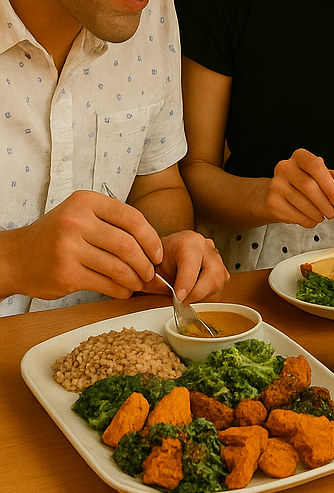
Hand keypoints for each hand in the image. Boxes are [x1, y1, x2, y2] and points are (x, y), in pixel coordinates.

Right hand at [0, 190, 164, 301]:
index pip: (132, 218)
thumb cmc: (57, 235)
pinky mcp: (66, 274)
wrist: (16, 258)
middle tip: (151, 272)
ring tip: (139, 283)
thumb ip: (112, 221)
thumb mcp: (81, 214)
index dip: (151, 238)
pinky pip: (104, 283)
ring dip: (135, 279)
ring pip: (118, 267)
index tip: (158, 252)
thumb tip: (152, 243)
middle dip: (146, 262)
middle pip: (127, 245)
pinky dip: (120, 290)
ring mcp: (69, 249)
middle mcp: (77, 222)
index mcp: (86, 202)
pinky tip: (124, 290)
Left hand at [149, 231, 229, 301]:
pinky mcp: (221, 269)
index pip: (193, 264)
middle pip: (214, 274)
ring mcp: (216, 257)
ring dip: (203, 295)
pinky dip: (207, 295)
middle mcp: (206, 247)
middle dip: (197, 293)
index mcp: (189, 242)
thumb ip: (156, 283)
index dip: (186, 284)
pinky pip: (220, 287)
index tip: (179, 298)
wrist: (165, 253)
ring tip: (186, 295)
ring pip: (219, 283)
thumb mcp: (150, 269)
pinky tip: (194, 293)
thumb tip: (173, 297)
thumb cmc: (159, 258)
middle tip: (182, 301)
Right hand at [263, 148, 333, 227]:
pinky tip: (311, 219)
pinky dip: (307, 220)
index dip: (329, 185)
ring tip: (322, 215)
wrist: (272, 192)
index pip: (316, 166)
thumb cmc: (297, 182)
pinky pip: (295, 215)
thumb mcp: (313, 173)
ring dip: (317, 213)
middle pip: (309, 186)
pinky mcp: (273, 202)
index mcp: (299, 157)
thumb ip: (327, 175)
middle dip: (325, 203)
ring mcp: (277, 185)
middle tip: (332, 211)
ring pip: (303, 203)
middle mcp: (285, 168)